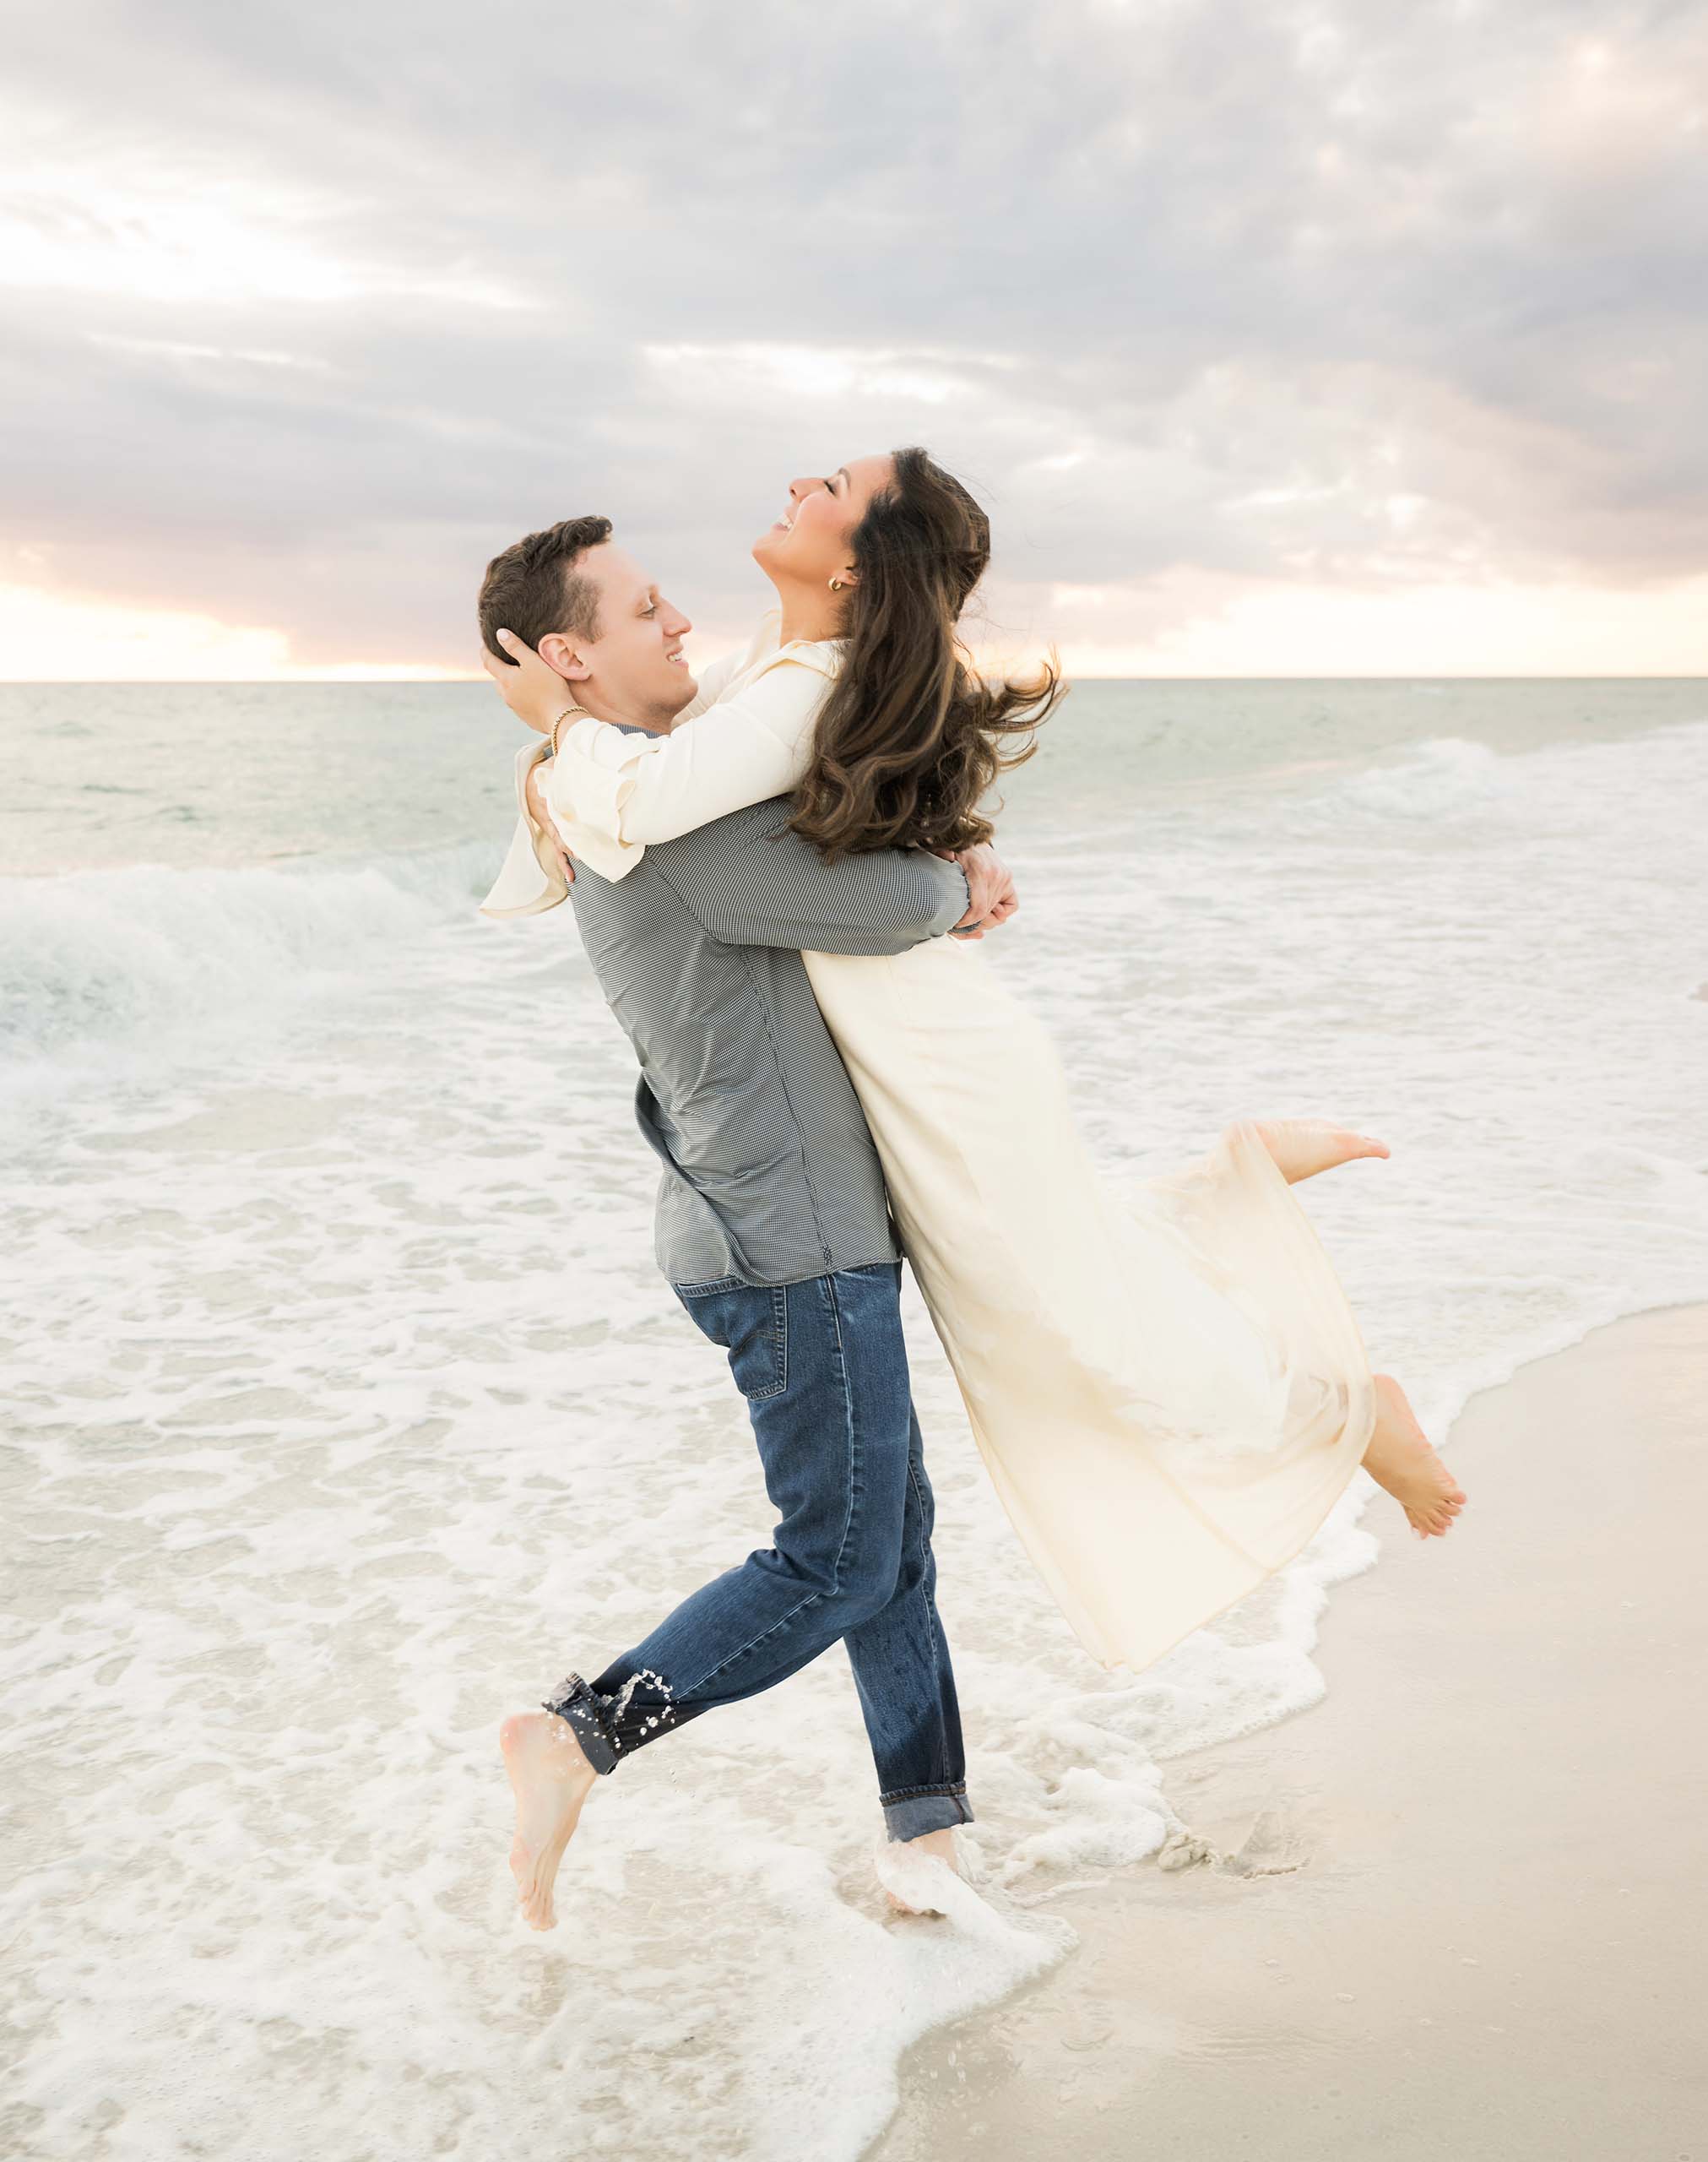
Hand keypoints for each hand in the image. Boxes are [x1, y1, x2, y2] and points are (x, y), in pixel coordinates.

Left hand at [484, 627, 573, 738]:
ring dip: (509, 682)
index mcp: (506, 679)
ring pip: (507, 691)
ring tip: (519, 675)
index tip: (485, 644)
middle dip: (498, 668)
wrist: (561, 718)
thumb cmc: (549, 687)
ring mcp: (515, 707)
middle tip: (504, 659)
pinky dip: (520, 694)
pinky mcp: (525, 716)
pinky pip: (518, 701)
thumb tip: (500, 634)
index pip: (489, 662)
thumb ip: (516, 647)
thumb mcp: (533, 661)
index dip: (485, 651)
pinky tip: (532, 692)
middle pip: (497, 678)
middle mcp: (506, 694)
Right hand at [524, 757, 575, 883]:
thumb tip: (578, 761)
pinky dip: (563, 862)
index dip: (568, 827)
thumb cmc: (545, 771)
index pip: (557, 817)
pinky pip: (557, 849)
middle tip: (585, 855)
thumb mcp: (553, 766)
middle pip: (559, 835)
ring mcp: (548, 826)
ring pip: (558, 845)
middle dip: (572, 846)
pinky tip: (570, 876)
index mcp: (546, 801)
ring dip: (566, 859)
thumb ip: (565, 765)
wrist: (531, 778)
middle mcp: (546, 817)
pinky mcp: (551, 831)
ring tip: (572, 874)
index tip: (580, 835)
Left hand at [938, 842, 1017, 938]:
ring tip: (971, 918)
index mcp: (981, 872)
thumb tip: (947, 857)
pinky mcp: (1008, 879)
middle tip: (960, 924)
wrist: (970, 837)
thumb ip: (944, 857)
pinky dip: (1000, 912)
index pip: (979, 909)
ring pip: (998, 913)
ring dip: (984, 920)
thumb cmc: (956, 850)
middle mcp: (996, 875)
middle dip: (973, 923)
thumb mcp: (946, 853)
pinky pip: (1011, 906)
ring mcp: (1004, 877)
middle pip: (987, 913)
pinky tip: (988, 911)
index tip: (956, 925)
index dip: (967, 922)